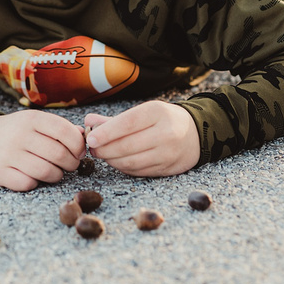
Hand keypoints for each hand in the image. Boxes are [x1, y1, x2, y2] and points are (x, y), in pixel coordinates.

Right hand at [0, 110, 85, 191]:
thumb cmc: (14, 131)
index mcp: (31, 119)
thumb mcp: (34, 121)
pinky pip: (27, 184)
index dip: (78, 145)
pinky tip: (34, 177)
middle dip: (71, 164)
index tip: (79, 152)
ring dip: (56, 175)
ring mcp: (8, 154)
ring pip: (46, 172)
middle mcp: (20, 135)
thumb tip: (84, 136)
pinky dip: (35, 183)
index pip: (65, 131)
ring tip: (55, 173)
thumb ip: (59, 127)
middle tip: (70, 165)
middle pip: (59, 154)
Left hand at [84, 101, 199, 176]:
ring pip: (131, 162)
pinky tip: (117, 161)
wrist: (195, 135)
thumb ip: (114, 120)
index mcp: (157, 112)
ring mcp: (167, 153)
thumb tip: (88, 122)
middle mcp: (165, 133)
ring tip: (103, 155)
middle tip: (93, 149)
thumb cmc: (163, 120)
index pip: (127, 123)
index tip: (91, 139)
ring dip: (111, 160)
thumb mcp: (143, 112)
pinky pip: (138, 171)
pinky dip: (123, 168)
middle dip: (104, 149)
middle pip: (127, 146)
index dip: (107, 132)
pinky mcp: (167, 169)